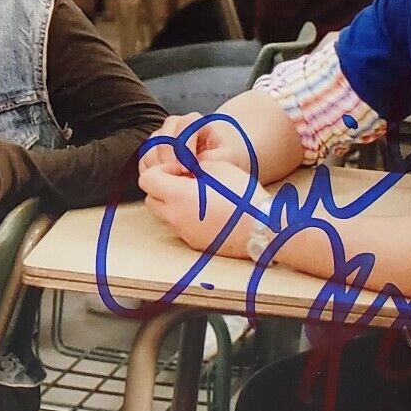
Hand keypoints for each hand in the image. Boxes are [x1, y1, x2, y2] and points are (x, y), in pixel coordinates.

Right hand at [137, 112, 253, 178]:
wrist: (219, 153)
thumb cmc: (224, 153)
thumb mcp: (227, 156)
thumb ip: (213, 159)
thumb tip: (194, 167)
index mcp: (193, 121)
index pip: (181, 129)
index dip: (182, 150)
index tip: (187, 170)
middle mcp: (173, 124)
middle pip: (162, 139)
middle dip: (168, 162)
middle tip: (178, 179)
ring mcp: (161, 135)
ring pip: (150, 149)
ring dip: (158, 168)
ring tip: (172, 182)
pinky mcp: (153, 149)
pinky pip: (144, 160)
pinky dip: (150, 172)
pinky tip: (163, 183)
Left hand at [139, 157, 261, 256]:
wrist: (263, 227)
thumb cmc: (243, 195)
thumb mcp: (217, 167)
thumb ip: (193, 166)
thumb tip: (184, 170)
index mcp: (178, 196)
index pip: (146, 179)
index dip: (161, 170)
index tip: (180, 169)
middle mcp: (176, 217)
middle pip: (151, 199)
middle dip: (162, 187)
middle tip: (185, 181)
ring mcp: (185, 233)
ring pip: (164, 215)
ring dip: (173, 203)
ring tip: (198, 195)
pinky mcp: (195, 244)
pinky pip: (180, 227)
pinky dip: (186, 217)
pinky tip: (208, 211)